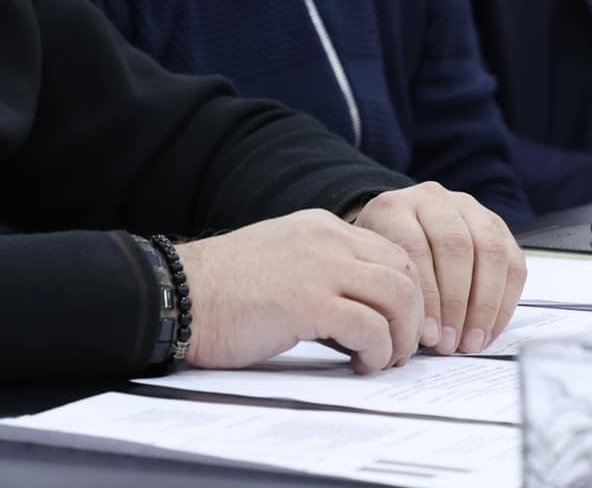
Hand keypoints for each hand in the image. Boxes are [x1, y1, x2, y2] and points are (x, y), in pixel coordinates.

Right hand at [177, 209, 421, 374]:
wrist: (179, 295)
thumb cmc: (222, 289)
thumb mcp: (282, 258)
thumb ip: (320, 268)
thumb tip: (360, 306)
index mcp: (320, 226)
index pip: (391, 251)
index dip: (406, 292)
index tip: (396, 324)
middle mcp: (327, 239)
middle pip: (406, 271)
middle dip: (413, 315)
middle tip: (397, 347)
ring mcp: (320, 267)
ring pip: (400, 296)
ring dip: (400, 337)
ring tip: (381, 359)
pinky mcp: (309, 303)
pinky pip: (371, 328)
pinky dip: (377, 352)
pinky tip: (359, 364)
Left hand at [348, 182, 523, 355]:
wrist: (395, 229)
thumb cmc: (383, 258)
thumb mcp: (373, 268)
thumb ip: (391, 292)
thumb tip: (421, 338)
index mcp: (393, 206)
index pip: (416, 247)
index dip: (427, 296)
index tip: (429, 335)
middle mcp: (432, 199)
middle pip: (455, 247)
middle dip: (456, 303)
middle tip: (451, 342)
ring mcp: (467, 208)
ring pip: (489, 251)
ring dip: (485, 305)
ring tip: (472, 340)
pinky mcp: (495, 224)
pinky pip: (512, 262)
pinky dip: (505, 301)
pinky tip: (489, 329)